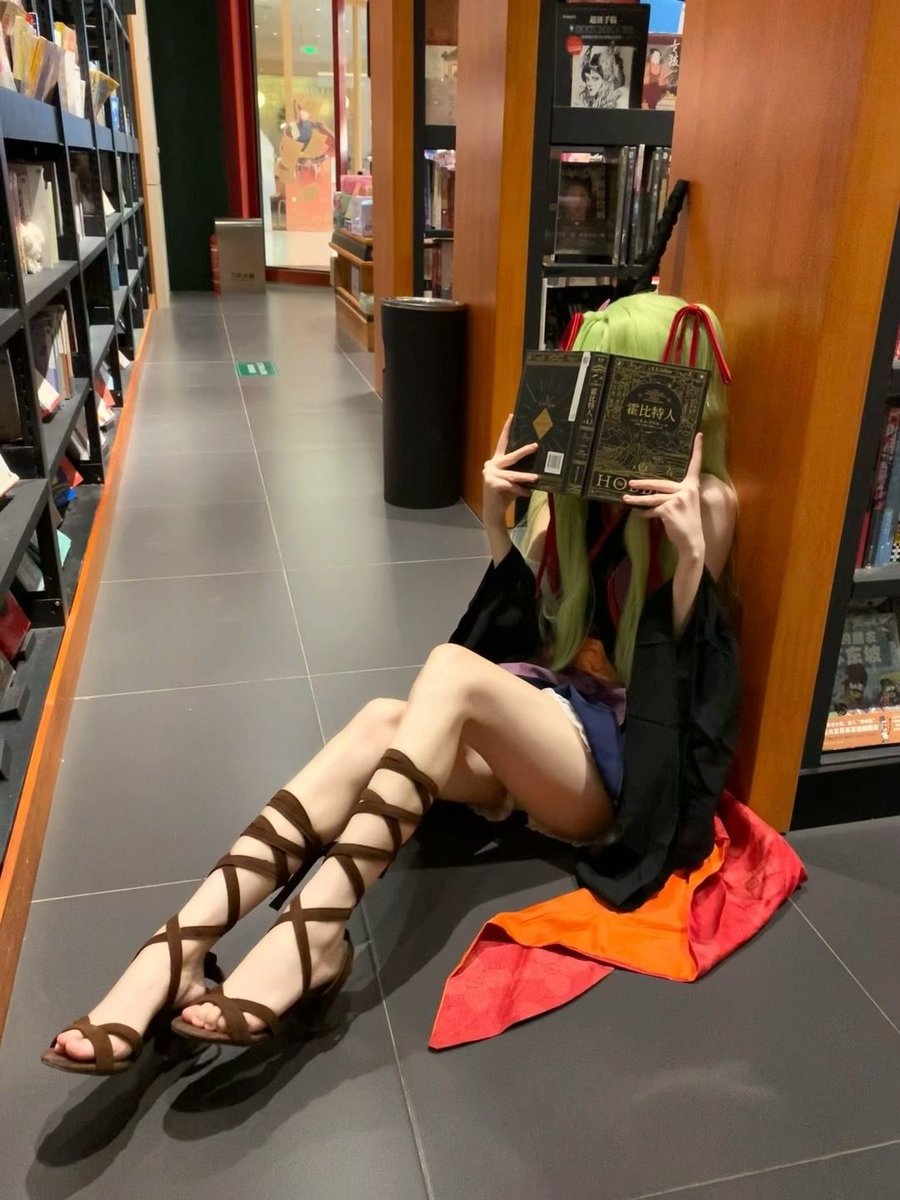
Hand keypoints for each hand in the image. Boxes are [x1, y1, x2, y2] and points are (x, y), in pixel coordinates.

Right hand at [482, 414, 538, 524]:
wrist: (494, 512)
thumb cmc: (505, 495)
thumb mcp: (513, 480)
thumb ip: (518, 471)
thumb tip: (537, 465)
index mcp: (497, 461)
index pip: (503, 442)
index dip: (507, 429)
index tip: (512, 415)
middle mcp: (491, 465)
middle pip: (510, 456)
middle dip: (524, 452)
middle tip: (536, 446)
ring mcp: (489, 474)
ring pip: (512, 474)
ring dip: (525, 477)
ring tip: (536, 478)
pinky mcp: (491, 484)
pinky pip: (510, 485)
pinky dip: (519, 490)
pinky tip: (527, 493)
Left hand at [622, 432, 704, 561]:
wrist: (692, 542)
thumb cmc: (687, 524)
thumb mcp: (685, 505)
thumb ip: (673, 496)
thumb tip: (651, 495)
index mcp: (692, 487)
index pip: (695, 465)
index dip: (697, 450)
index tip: (698, 434)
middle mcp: (687, 490)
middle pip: (661, 483)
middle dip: (643, 484)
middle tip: (630, 483)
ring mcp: (678, 499)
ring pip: (652, 498)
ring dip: (637, 499)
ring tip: (625, 498)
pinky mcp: (668, 510)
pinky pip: (652, 510)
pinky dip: (645, 513)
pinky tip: (639, 515)